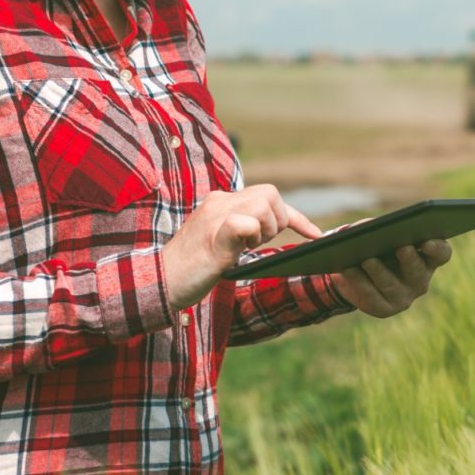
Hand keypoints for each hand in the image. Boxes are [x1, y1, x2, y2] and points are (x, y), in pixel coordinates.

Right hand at [162, 184, 323, 310]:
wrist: (159, 281)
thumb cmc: (191, 268)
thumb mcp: (221, 242)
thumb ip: (240, 230)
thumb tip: (263, 230)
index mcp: (221, 203)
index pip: (266, 196)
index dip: (296, 216)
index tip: (315, 234)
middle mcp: (219, 203)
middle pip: (270, 194)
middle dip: (279, 220)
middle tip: (258, 244)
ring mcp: (215, 217)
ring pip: (262, 204)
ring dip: (266, 230)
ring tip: (246, 248)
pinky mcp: (213, 235)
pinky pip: (243, 223)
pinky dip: (251, 234)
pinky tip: (242, 249)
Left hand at [330, 239, 451, 317]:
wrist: (354, 271)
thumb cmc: (374, 244)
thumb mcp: (376, 232)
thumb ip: (377, 227)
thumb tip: (367, 229)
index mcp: (427, 257)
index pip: (442, 253)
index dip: (437, 248)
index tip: (427, 242)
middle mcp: (419, 280)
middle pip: (418, 270)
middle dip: (409, 259)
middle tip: (402, 248)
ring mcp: (403, 297)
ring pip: (391, 284)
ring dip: (379, 271)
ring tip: (367, 259)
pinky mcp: (384, 309)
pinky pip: (371, 296)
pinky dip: (359, 281)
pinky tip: (349, 269)